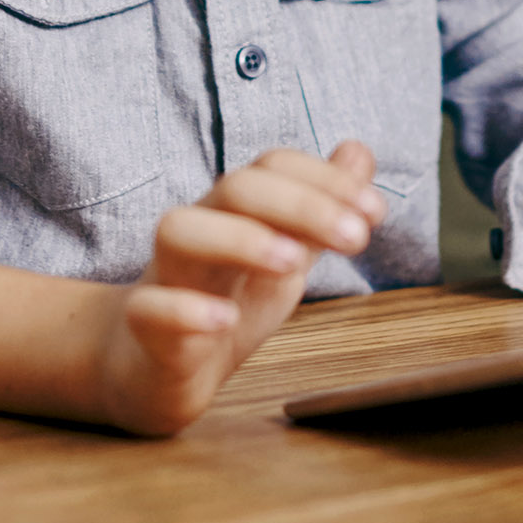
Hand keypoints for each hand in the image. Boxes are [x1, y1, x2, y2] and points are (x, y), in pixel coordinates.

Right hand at [92, 141, 384, 435]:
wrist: (154, 369)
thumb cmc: (221, 301)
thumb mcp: (284, 256)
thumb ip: (320, 211)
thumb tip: (358, 153)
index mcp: (235, 214)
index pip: (273, 167)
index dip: (325, 179)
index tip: (375, 212)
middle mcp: (200, 233)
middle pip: (235, 188)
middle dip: (301, 204)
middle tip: (355, 237)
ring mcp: (167, 278)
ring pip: (179, 231)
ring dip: (239, 238)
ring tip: (291, 263)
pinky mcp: (147, 330)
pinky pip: (150, 309)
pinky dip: (186, 310)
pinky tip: (224, 319)